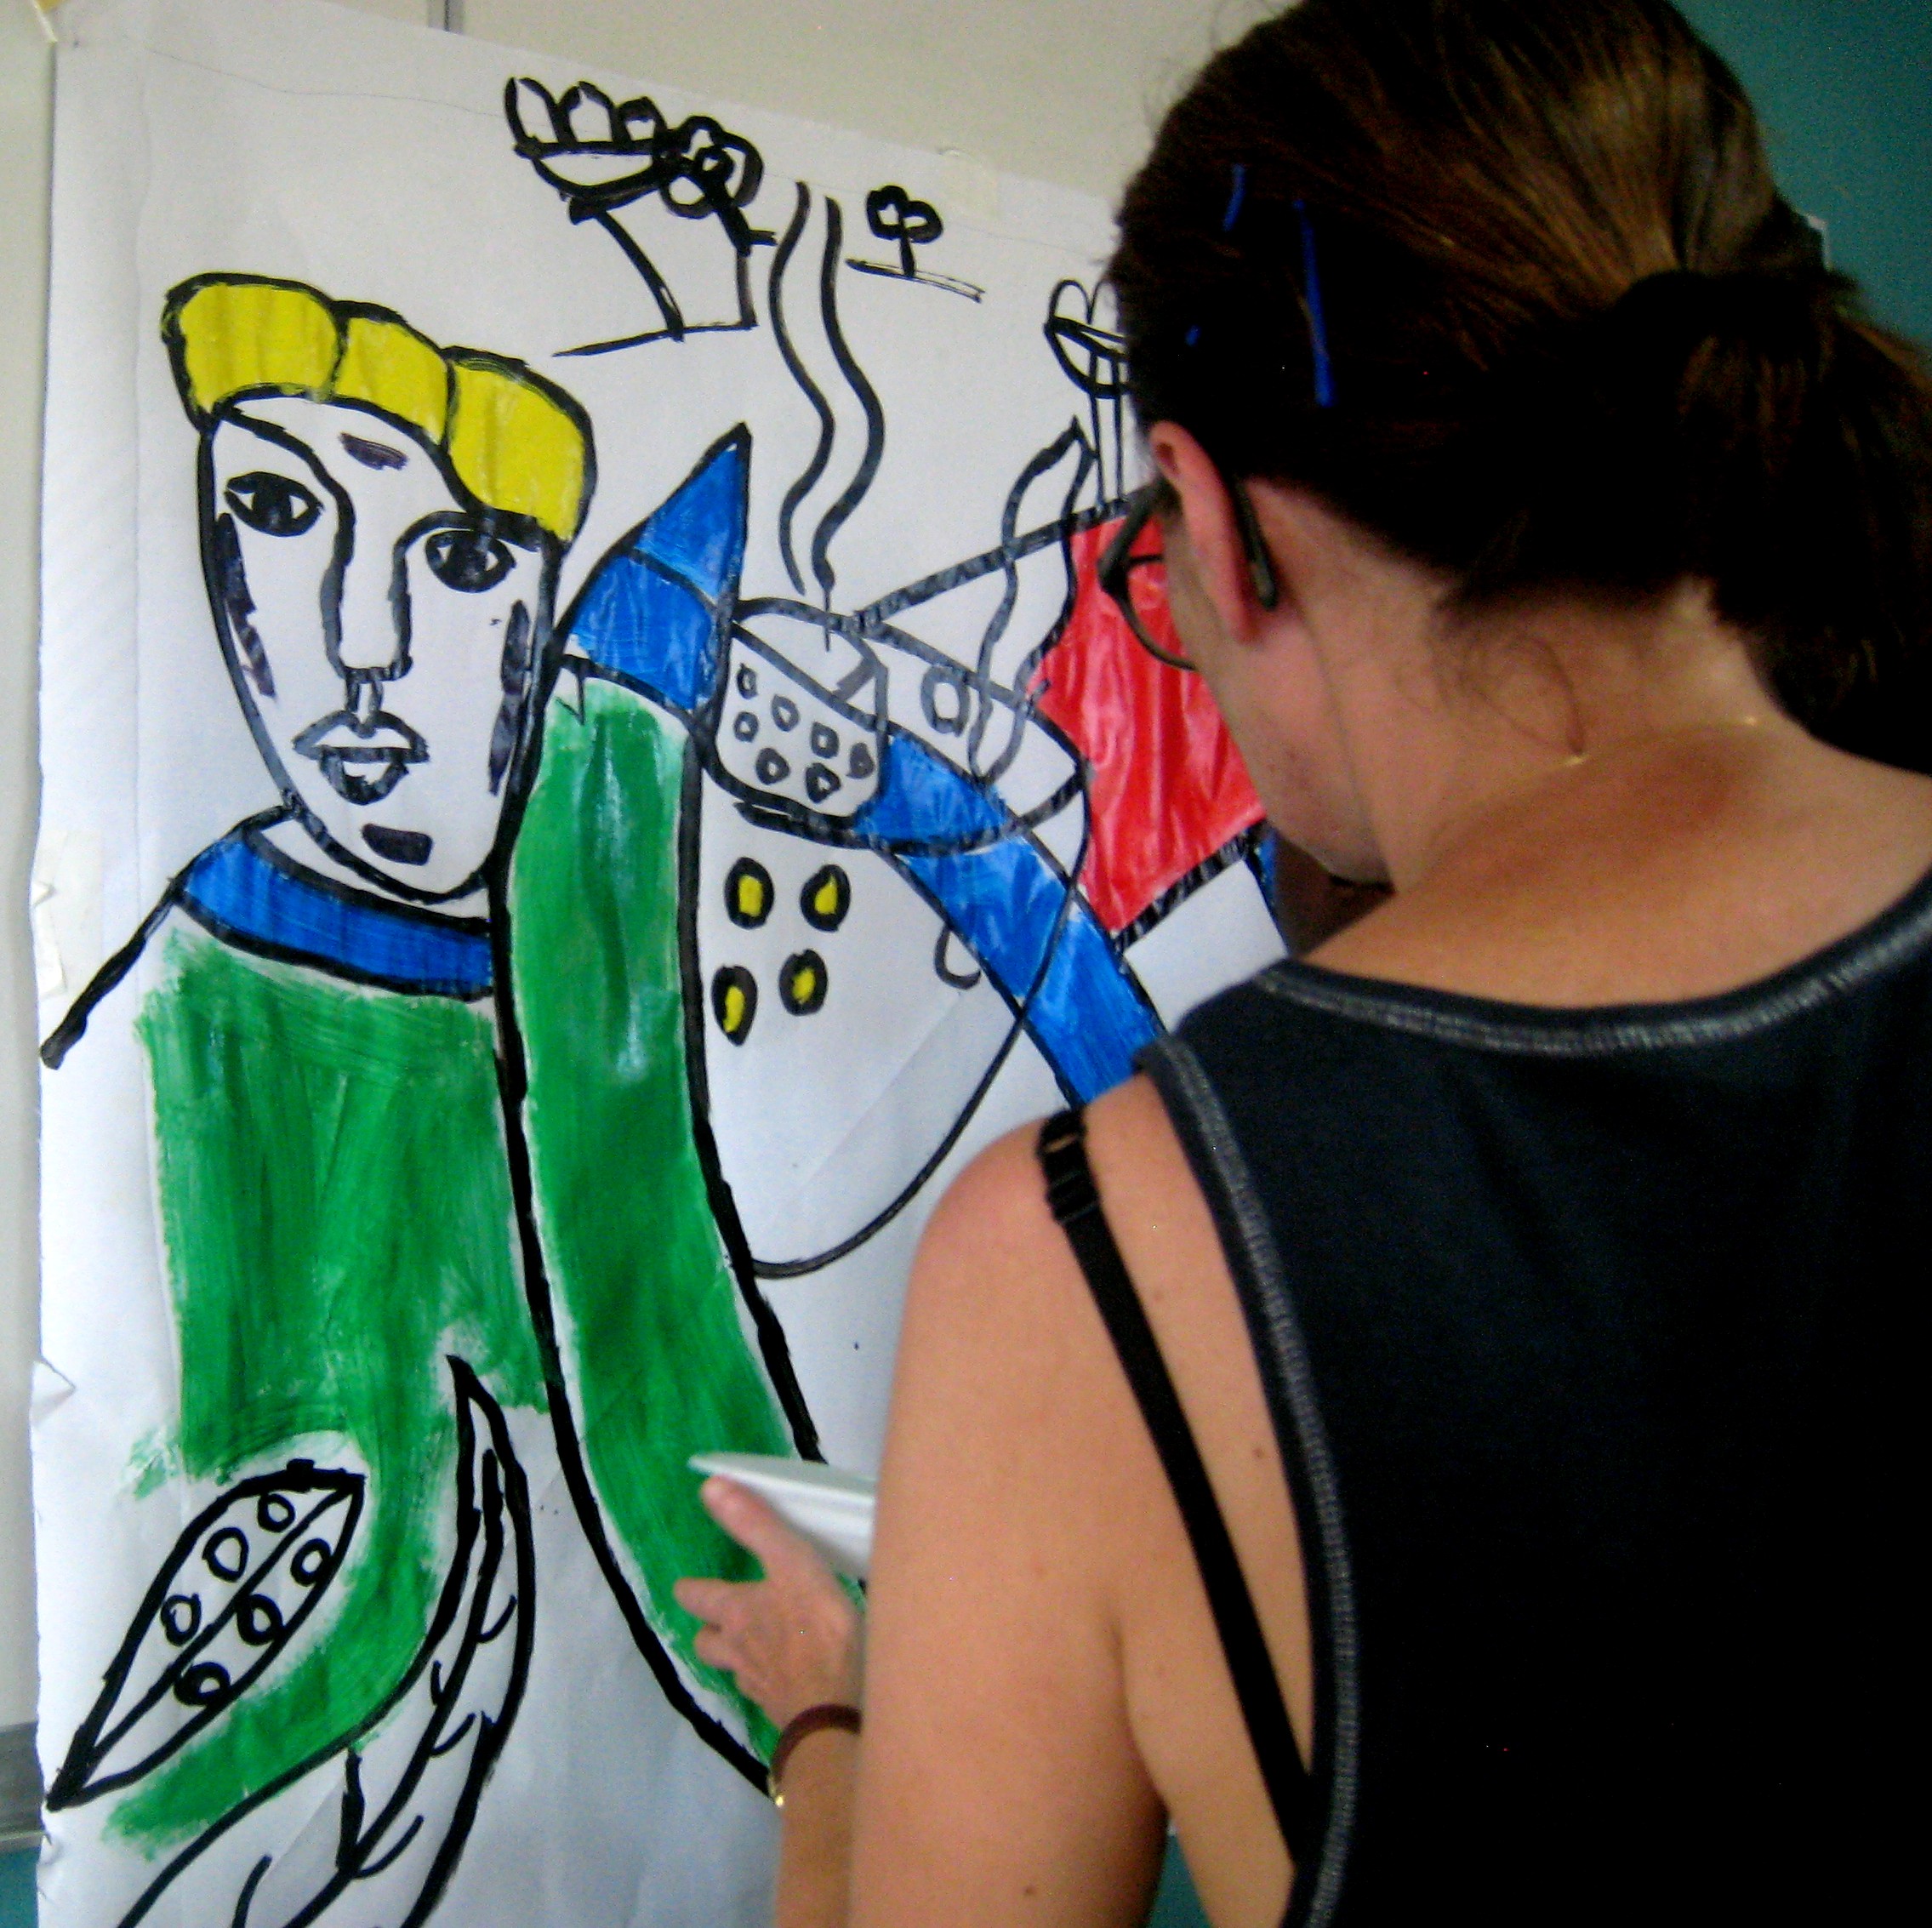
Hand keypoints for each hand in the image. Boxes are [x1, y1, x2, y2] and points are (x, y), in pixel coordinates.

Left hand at [675, 1477, 863, 1729]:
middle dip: (707, 1630)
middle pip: (707, 1643)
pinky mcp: (785, 1710)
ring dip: (736, 1659)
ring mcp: (761, 1686)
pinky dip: (770, 1683)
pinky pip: (767, 1694)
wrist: (837, 1710)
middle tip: (717, 1619)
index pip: (700, 1598)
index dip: (691, 1590)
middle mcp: (740, 1652)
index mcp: (737, 1614)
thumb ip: (755, 1525)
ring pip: (735, 1670)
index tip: (686, 1586)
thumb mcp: (791, 1562)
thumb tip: (710, 1486)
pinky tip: (788, 1679)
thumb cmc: (818, 1630)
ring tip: (751, 1649)